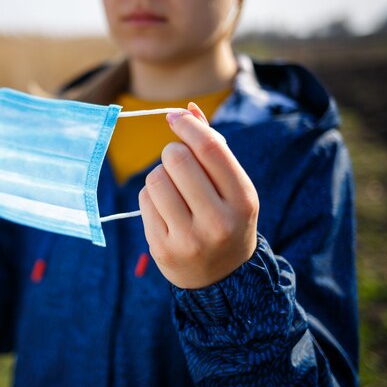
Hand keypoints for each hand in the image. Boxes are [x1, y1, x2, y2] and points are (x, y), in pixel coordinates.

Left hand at [139, 103, 258, 289]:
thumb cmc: (227, 219)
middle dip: (172, 152)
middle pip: (177, 160)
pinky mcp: (163, 250)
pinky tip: (165, 210)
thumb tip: (188, 109)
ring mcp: (189, 239)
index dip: (188, 126)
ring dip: (160, 175)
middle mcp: (218, 222)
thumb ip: (214, 149)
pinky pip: (143, 201)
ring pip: (155, 179)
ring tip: (173, 190)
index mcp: (243, 200)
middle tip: (177, 161)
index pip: (210, 149)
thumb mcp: (233, 188)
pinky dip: (150, 197)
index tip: (175, 118)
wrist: (223, 278)